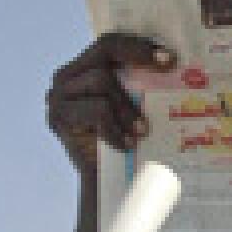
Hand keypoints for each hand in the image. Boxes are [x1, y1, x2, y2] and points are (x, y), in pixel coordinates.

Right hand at [46, 32, 176, 174]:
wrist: (104, 187)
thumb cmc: (125, 144)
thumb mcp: (131, 108)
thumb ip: (137, 84)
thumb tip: (174, 62)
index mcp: (83, 69)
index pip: (110, 43)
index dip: (138, 45)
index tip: (169, 57)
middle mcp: (66, 77)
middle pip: (103, 52)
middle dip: (137, 58)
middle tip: (165, 70)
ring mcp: (58, 96)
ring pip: (102, 81)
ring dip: (127, 106)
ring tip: (142, 131)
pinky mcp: (58, 117)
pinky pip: (97, 111)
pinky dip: (115, 128)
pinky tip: (126, 145)